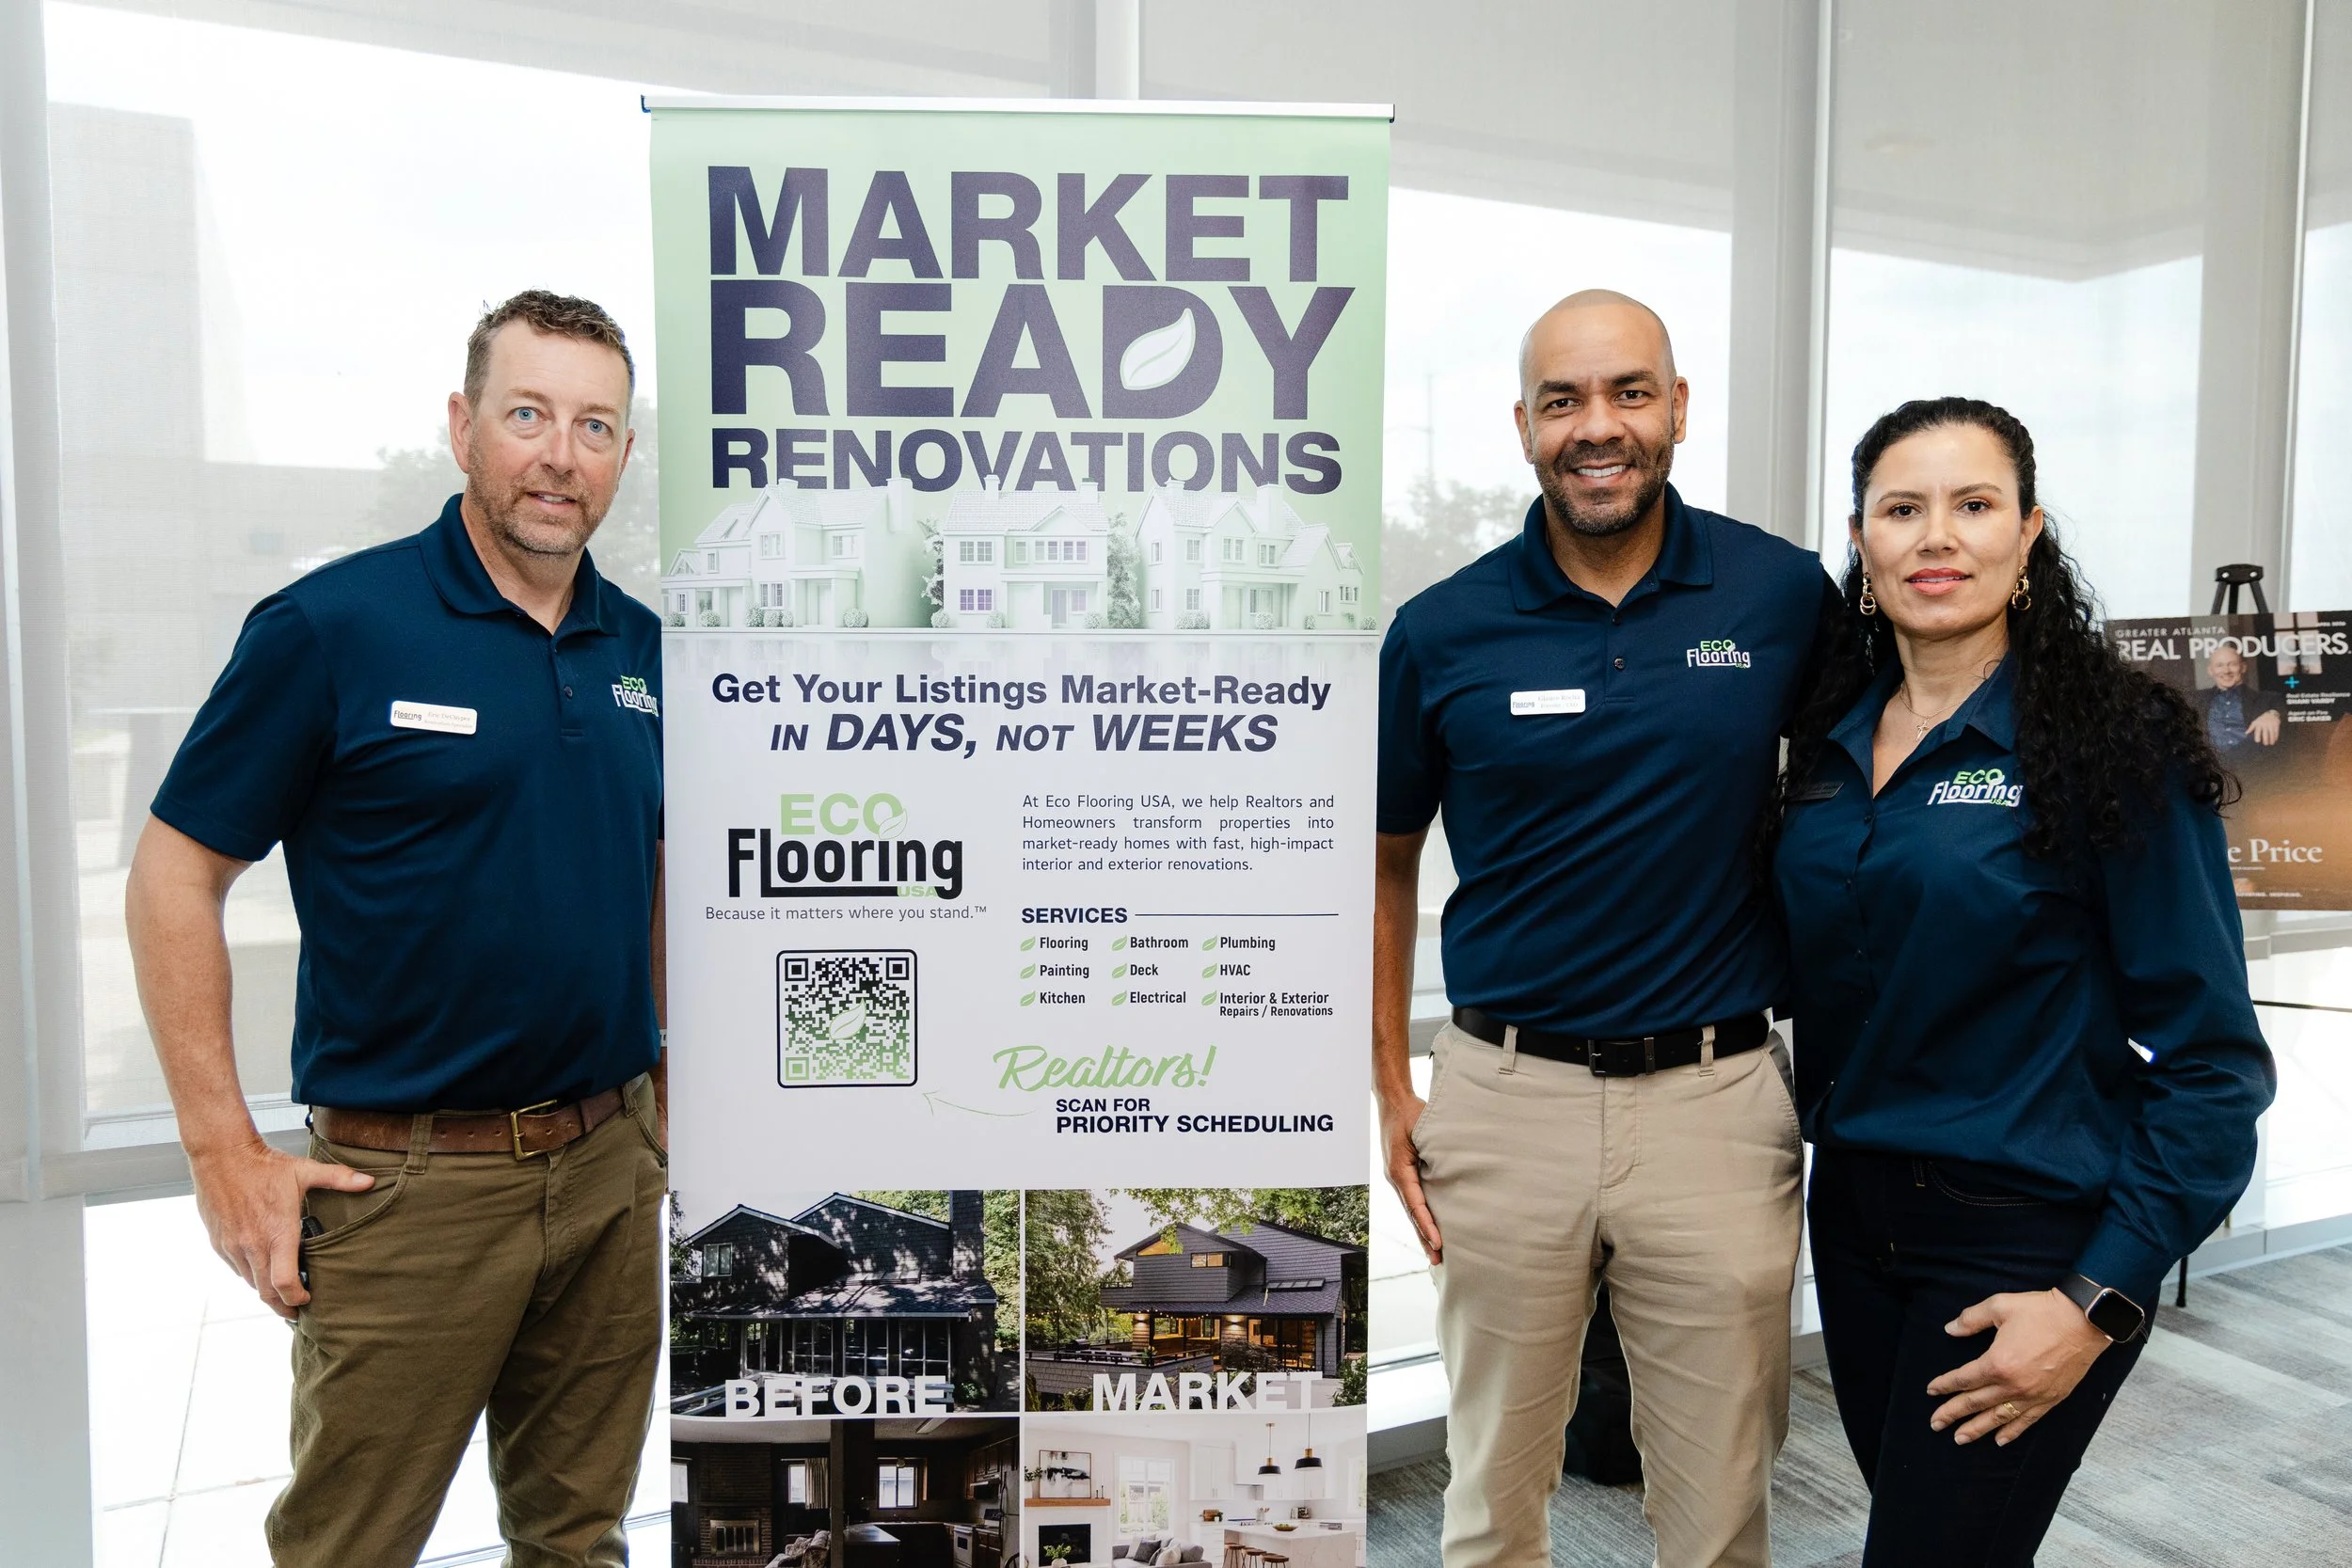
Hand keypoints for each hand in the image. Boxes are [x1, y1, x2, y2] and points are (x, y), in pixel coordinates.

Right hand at [188, 1138, 375, 1318]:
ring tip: (282, 1294)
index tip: (307, 1301)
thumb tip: (369, 1181)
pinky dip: (250, 1274)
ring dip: (267, 1291)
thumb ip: (339, 1179)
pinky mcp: (219, 1243)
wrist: (222, 1155)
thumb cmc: (264, 1165)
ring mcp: (233, 1246)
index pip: (285, 1283)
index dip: (296, 1299)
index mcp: (277, 1234)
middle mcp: (253, 1246)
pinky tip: (263, 1269)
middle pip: (267, 1293)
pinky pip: (236, 1268)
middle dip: (282, 1307)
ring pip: (250, 1282)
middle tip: (296, 1312)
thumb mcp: (305, 1170)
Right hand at [1377, 1091, 1441, 1262]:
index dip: (1427, 1224)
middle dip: (1424, 1237)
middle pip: (1411, 1213)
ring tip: (1434, 1252)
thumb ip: (1436, 1150)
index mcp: (1399, 1170)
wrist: (1393, 1101)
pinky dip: (1420, 1216)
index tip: (1438, 1242)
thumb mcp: (1423, 1128)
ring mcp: (1397, 1177)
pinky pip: (1412, 1199)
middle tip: (1437, 1259)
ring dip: (1422, 1230)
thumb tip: (1454, 1170)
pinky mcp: (1402, 1174)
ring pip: (1411, 1209)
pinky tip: (1429, 1227)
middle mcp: (1395, 1177)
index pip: (1414, 1203)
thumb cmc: (1410, 1112)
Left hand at [1926, 1288, 2112, 1445]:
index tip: (1931, 1391)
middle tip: (1936, 1424)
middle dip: (1953, 1414)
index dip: (1945, 1385)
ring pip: (1998, 1418)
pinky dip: (2012, 1432)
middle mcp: (2013, 1385)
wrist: (2084, 1321)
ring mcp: (2033, 1395)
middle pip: (1975, 1403)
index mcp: (1997, 1363)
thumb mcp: (2000, 1306)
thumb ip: (1971, 1319)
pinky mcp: (2051, 1400)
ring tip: (1960, 1439)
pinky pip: (2027, 1421)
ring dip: (1977, 1429)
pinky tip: (2000, 1440)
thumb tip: (1950, 1329)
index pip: (1964, 1379)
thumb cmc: (2041, 1311)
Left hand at [2248, 710, 2281, 745]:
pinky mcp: (2276, 725)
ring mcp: (2271, 725)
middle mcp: (2264, 724)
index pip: (2257, 731)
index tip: (2257, 741)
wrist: (2271, 714)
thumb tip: (2246, 733)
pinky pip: (2276, 732)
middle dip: (2265, 739)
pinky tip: (2275, 740)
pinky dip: (2276, 736)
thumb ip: (2251, 728)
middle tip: (2265, 744)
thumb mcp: (2255, 722)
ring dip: (2271, 739)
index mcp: (2258, 724)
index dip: (2257, 736)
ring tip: (2271, 743)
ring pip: (2271, 733)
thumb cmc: (2261, 719)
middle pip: (2265, 733)